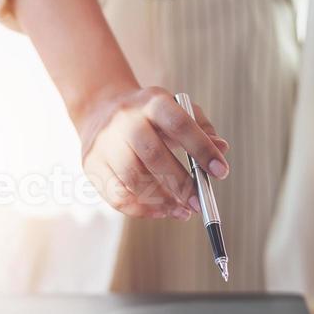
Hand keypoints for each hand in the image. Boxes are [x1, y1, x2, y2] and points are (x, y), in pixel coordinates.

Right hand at [74, 86, 229, 219]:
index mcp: (152, 102)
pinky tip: (161, 212)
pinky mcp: (92, 165)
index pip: (180, 124)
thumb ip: (201, 129)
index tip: (220, 172)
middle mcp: (125, 120)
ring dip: (162, 200)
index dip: (202, 149)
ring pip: (133, 180)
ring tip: (182, 211)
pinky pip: (117, 196)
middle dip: (181, 184)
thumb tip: (221, 150)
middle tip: (199, 203)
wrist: (100, 110)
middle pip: (154, 156)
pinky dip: (142, 210)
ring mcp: (104, 143)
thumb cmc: (149, 116)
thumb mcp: (177, 110)